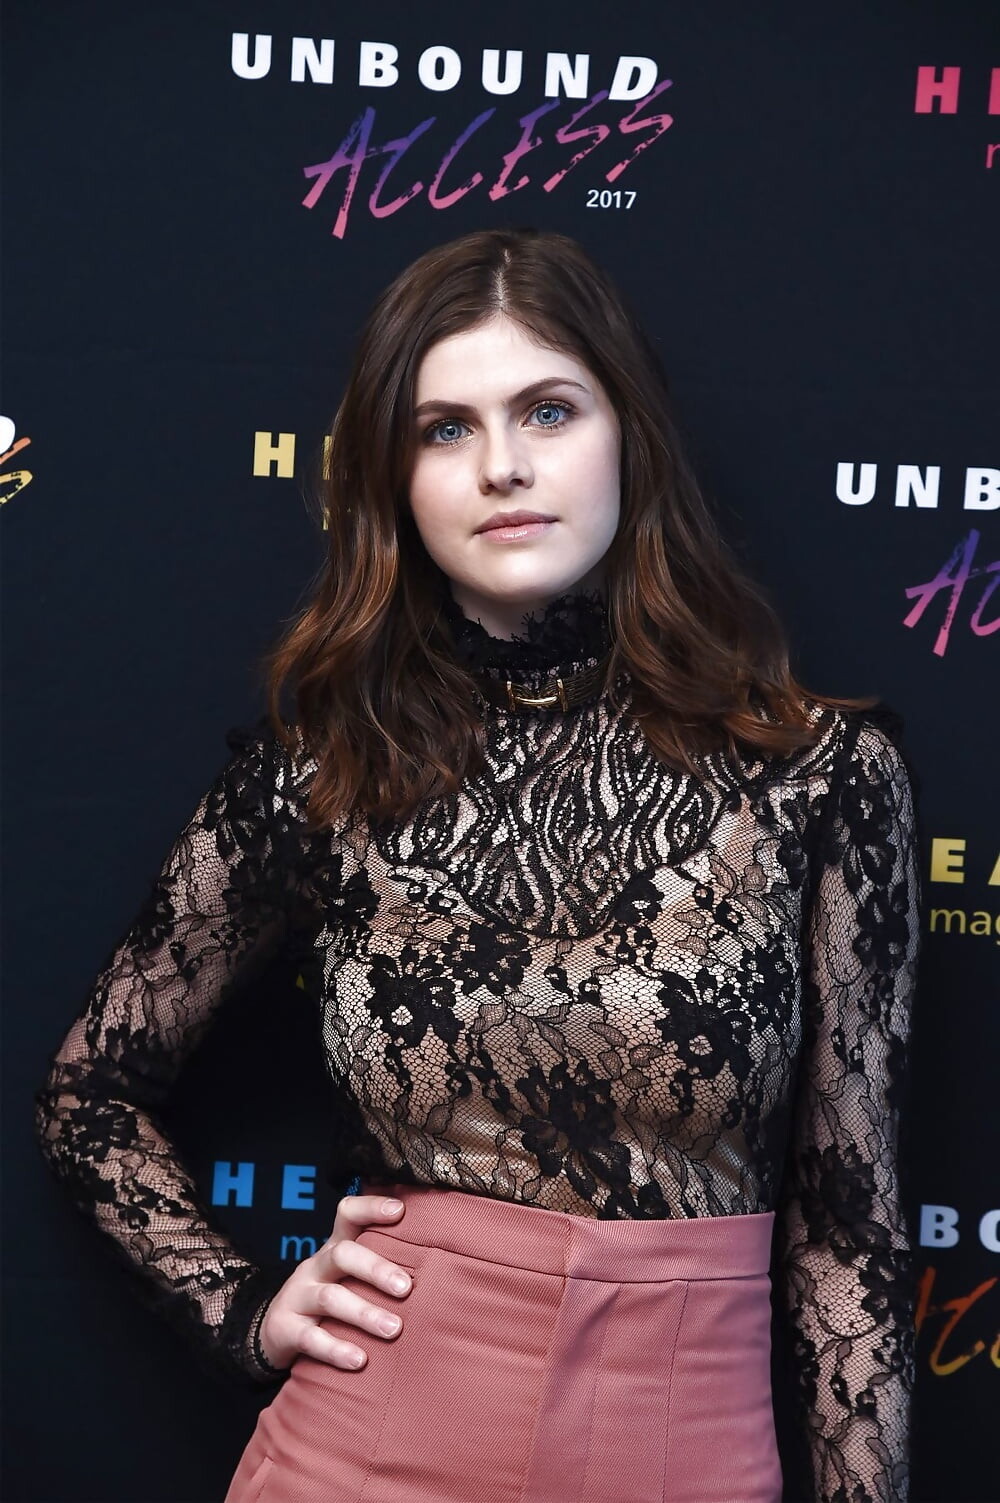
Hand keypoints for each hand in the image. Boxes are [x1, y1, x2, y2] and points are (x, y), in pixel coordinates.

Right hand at [258, 1194, 412, 1370]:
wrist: (274, 1331)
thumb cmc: (328, 1301)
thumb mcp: (346, 1277)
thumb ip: (380, 1267)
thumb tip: (439, 1266)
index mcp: (333, 1249)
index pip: (348, 1215)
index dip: (371, 1207)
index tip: (400, 1210)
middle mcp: (315, 1267)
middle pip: (342, 1255)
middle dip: (376, 1269)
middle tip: (407, 1289)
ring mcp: (298, 1297)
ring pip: (330, 1298)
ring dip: (364, 1313)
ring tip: (394, 1330)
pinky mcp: (286, 1330)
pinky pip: (310, 1339)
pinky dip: (336, 1350)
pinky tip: (360, 1360)